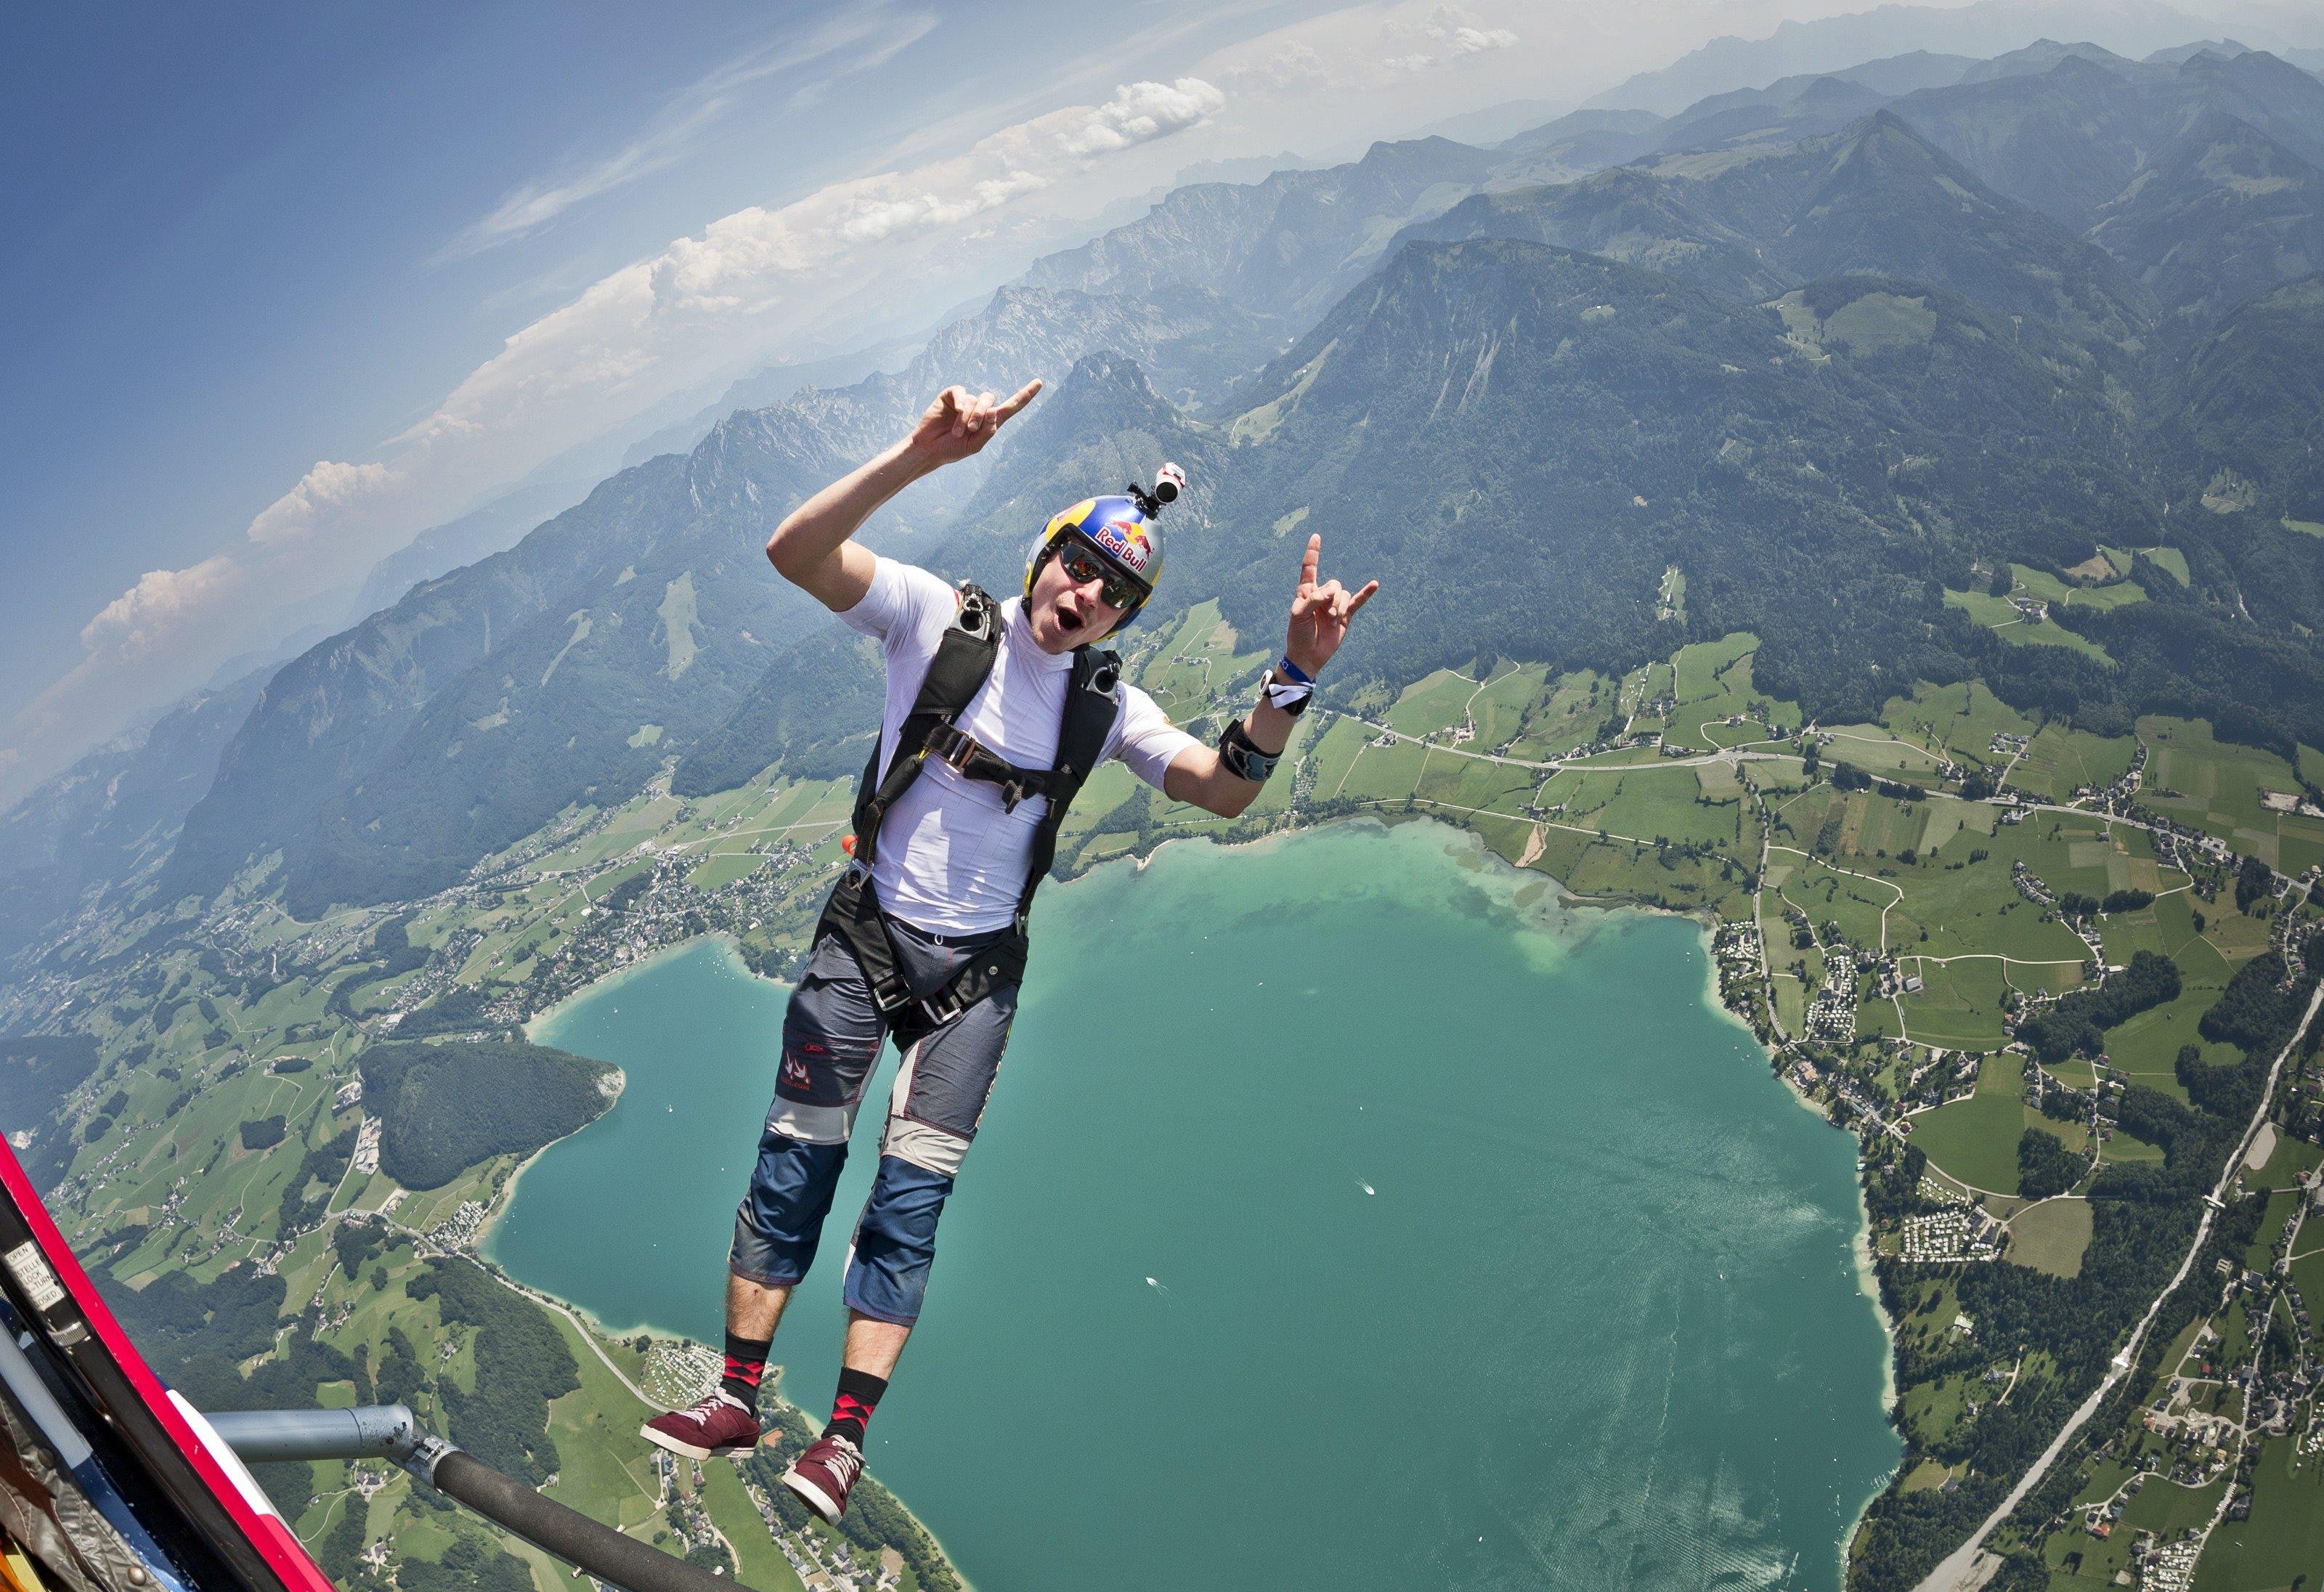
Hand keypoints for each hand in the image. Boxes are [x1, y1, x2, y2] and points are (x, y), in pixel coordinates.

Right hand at [905, 380, 1040, 465]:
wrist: (929, 449)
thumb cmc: (952, 449)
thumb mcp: (974, 446)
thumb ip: (987, 431)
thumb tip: (994, 412)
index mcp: (990, 421)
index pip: (1012, 406)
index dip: (1025, 395)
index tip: (1039, 383)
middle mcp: (979, 407)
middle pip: (990, 399)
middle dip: (982, 414)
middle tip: (971, 429)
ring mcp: (965, 400)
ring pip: (975, 399)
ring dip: (967, 416)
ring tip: (957, 431)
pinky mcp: (951, 395)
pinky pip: (961, 392)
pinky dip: (960, 403)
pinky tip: (955, 411)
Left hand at [1284, 533, 1377, 676]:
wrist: (1308, 656)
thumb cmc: (1298, 634)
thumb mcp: (1299, 615)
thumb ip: (1314, 599)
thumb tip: (1332, 589)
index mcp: (1306, 591)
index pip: (1310, 567)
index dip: (1313, 552)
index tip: (1316, 536)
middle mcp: (1321, 595)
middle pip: (1334, 583)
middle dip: (1332, 598)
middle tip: (1325, 615)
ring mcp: (1334, 605)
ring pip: (1344, 594)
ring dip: (1339, 607)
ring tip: (1331, 621)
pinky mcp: (1345, 616)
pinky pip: (1358, 602)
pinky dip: (1366, 594)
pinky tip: (1375, 585)